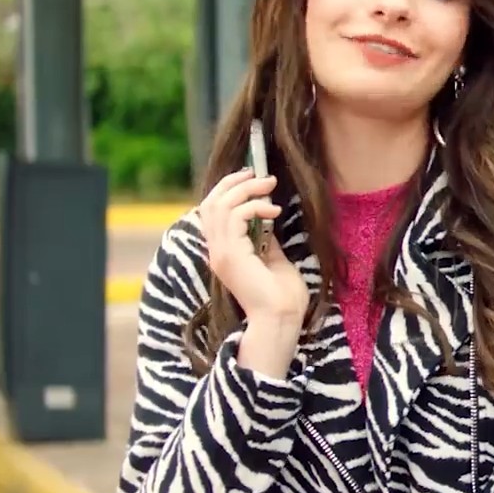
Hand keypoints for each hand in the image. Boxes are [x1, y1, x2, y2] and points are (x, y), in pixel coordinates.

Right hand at [201, 168, 307, 321]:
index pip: (212, 211)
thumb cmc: (282, 295)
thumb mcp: (273, 258)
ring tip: (269, 186)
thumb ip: (265, 239)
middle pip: (211, 203)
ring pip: (220, 205)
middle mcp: (217, 251)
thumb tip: (267, 219)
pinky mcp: (232, 255)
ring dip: (246, 189)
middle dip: (234, 183)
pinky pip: (236, 216)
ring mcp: (221, 253)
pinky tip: (274, 211)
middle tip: (260, 175)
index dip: (228, 189)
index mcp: (224, 251)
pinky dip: (255, 206)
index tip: (252, 177)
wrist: (282, 318)